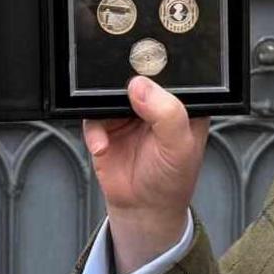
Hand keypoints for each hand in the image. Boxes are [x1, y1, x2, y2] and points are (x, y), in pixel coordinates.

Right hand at [81, 76, 208, 273]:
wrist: (144, 209)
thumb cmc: (171, 179)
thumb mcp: (180, 147)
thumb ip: (167, 114)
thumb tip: (140, 86)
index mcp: (181, 100)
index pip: (170, 71)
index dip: (158, 65)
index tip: (143, 64)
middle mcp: (154, 102)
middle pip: (136, 75)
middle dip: (125, 83)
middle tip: (120, 96)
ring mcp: (128, 112)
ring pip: (109, 93)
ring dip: (105, 108)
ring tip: (112, 128)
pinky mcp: (105, 125)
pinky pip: (92, 116)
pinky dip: (94, 130)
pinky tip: (103, 147)